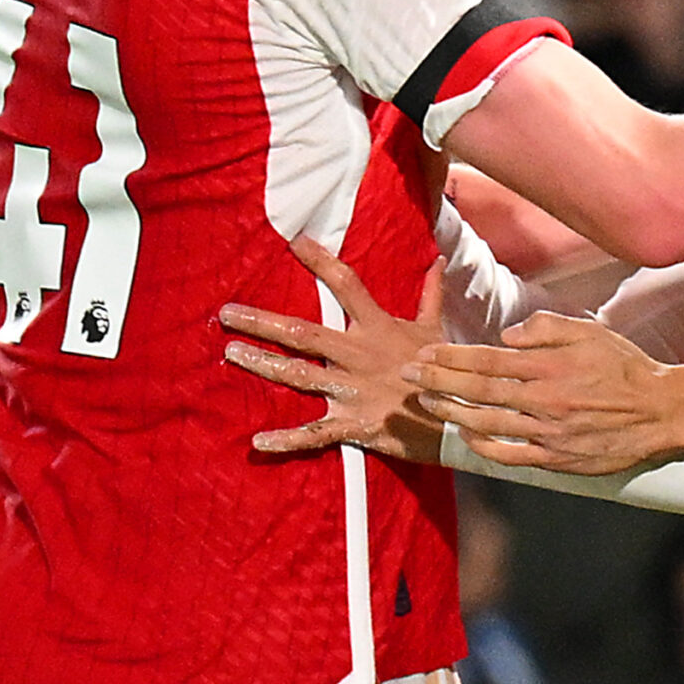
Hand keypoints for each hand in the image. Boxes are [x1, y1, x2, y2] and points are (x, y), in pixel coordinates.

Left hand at [222, 238, 447, 459]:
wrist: (457, 417)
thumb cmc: (445, 372)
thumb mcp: (436, 330)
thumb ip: (431, 295)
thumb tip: (437, 260)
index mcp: (377, 328)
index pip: (346, 285)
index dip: (321, 261)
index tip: (294, 242)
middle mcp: (357, 355)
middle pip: (303, 333)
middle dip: (262, 322)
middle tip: (226, 313)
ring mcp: (352, 391)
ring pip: (297, 376)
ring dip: (261, 364)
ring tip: (231, 352)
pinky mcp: (353, 424)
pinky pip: (314, 434)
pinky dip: (286, 439)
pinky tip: (257, 442)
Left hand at [407, 312, 679, 473]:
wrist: (660, 412)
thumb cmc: (624, 368)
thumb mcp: (590, 332)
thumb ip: (546, 328)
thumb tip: (507, 336)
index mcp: (549, 367)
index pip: (487, 360)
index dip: (451, 358)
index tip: (425, 355)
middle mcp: (543, 400)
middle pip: (479, 390)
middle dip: (438, 381)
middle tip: (409, 376)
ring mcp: (548, 433)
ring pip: (487, 423)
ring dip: (452, 412)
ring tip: (426, 402)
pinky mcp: (556, 459)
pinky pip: (509, 455)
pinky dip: (483, 446)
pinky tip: (466, 435)